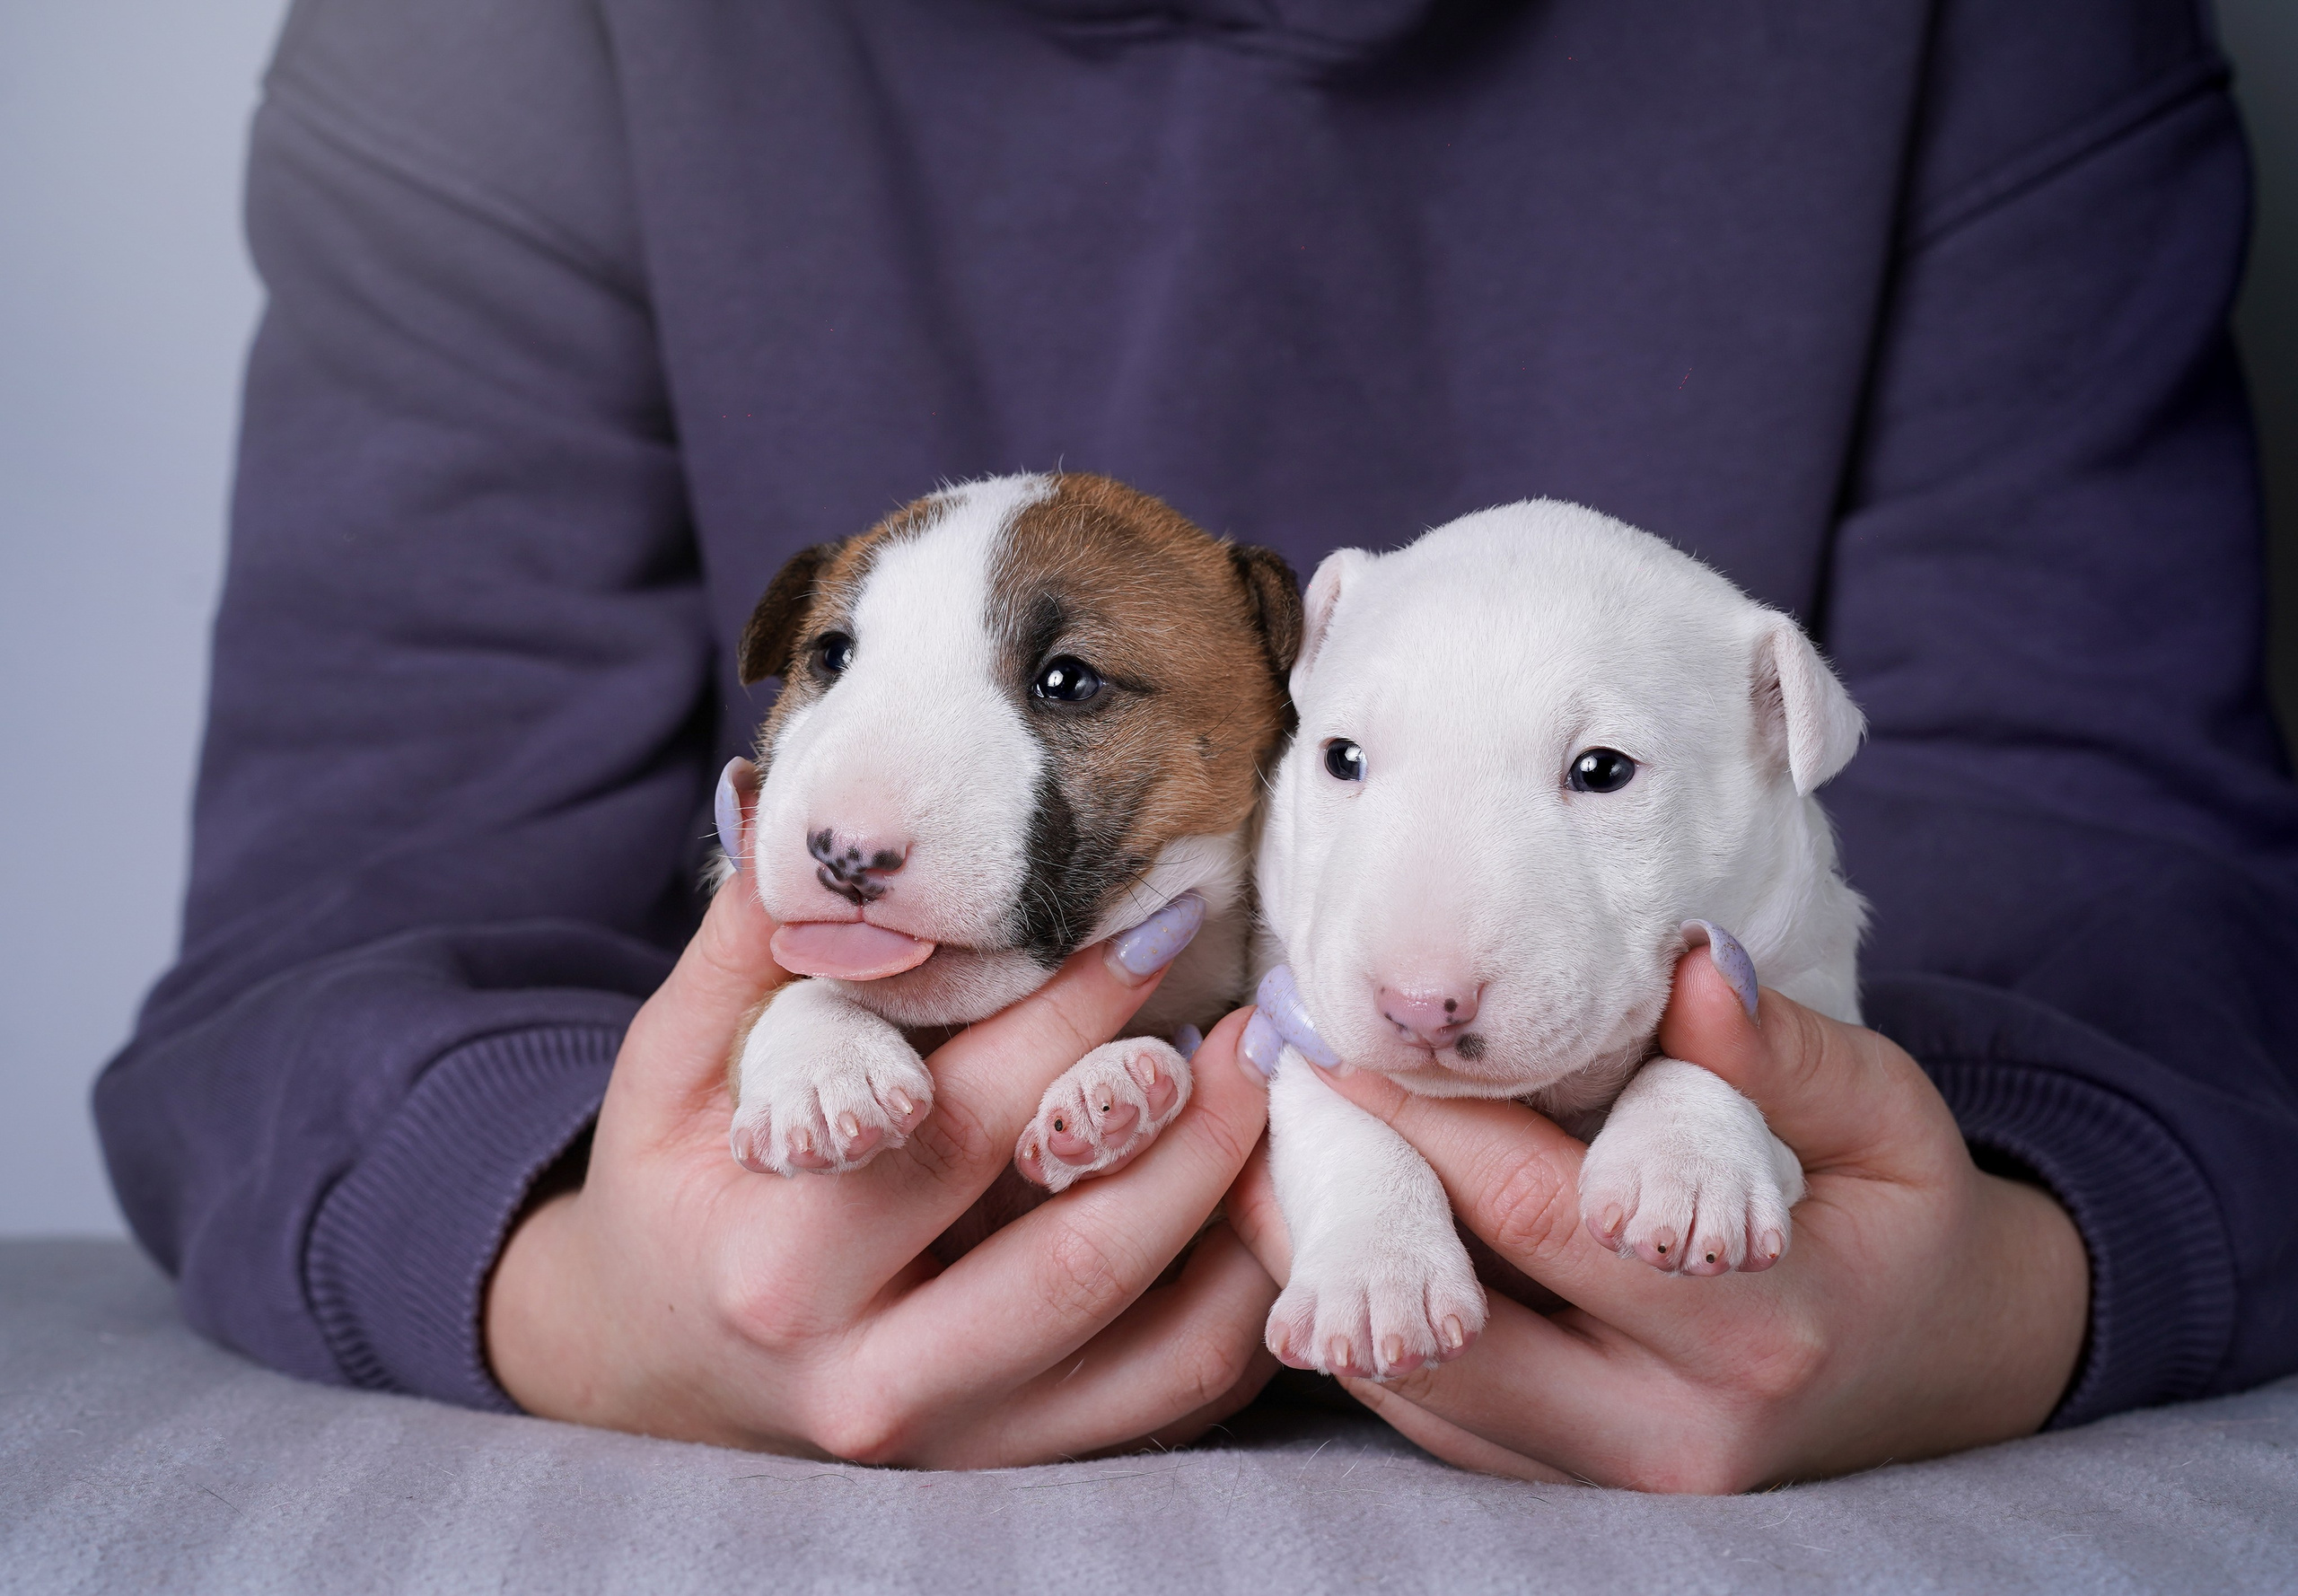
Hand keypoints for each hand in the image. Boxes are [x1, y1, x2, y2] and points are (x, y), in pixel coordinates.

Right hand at [485, 855, 1277, 1465]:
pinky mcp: (1015, 1467)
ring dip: (1241, 1214)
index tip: (1157, 923)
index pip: (964, 1123)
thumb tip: (776, 800)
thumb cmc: (675, 1188)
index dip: (1073, 1015)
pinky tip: (1260, 1206)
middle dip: (1195, 1122)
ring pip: (1157, 1349)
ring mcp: (957, 1443)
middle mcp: (872, 1378)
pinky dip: (1241, 1309)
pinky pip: (1170, 1403)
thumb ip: (738, 946)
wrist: (656, 1364)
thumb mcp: (673, 1065)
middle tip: (1256, 1019)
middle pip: (1084, 1252)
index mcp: (782, 1263)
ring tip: (1280, 1100)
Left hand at [1227, 948, 2090, 1490]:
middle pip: (1451, 1324)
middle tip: (1262, 1091)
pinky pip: (1429, 1417)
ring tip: (1258, 1149)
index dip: (1426, 1122)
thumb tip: (1691, 964)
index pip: (1543, 1214)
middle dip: (1342, 1200)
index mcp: (1756, 1328)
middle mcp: (1673, 1432)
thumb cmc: (1895, 1212)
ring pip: (1417, 1389)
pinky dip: (1364, 1324)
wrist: (1932, 1359)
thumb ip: (1780, 1050)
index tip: (1336, 1038)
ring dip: (1326, 1272)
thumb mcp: (1881, 1113)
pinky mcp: (1561, 1487)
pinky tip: (1316, 1226)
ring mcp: (1609, 1479)